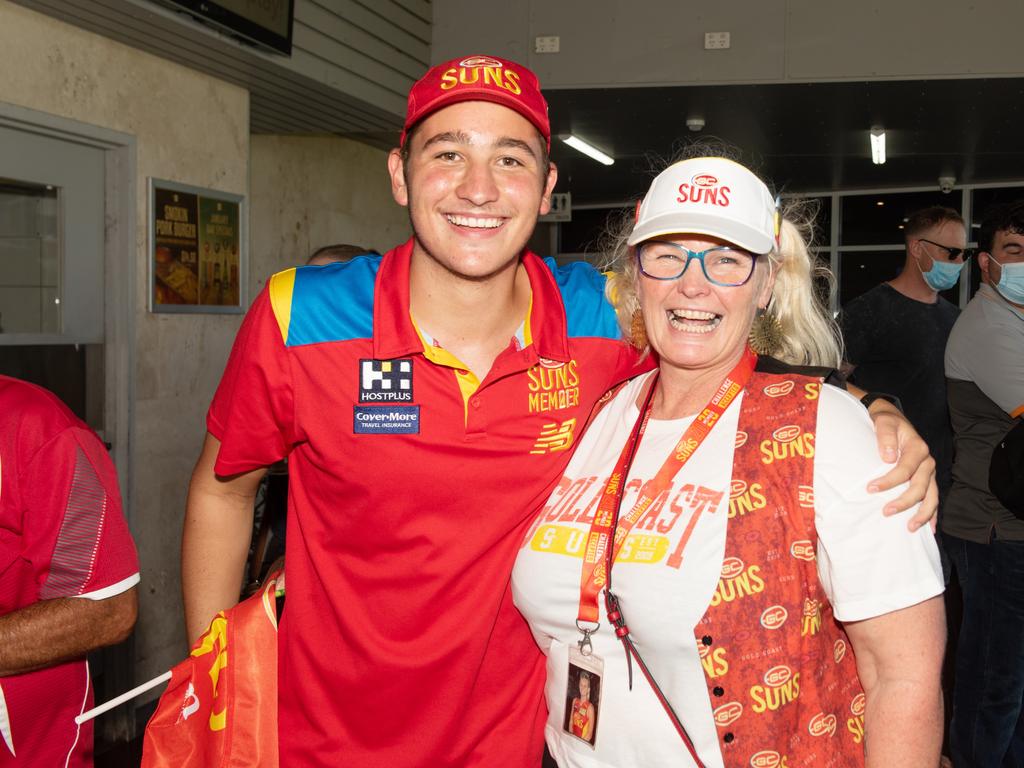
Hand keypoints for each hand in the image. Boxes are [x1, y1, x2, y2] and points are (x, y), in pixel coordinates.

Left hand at [864, 402, 937, 531]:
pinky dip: (932, 514)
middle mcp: (928, 462)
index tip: (870, 489)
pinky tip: (930, 528)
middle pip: (920, 487)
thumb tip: (888, 457)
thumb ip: (885, 436)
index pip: (905, 470)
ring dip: (922, 514)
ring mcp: (929, 472)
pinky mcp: (927, 479)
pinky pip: (933, 498)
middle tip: (886, 512)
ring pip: (931, 496)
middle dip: (904, 502)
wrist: (893, 420)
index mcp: (918, 448)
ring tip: (910, 528)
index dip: (889, 481)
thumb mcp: (884, 422)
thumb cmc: (887, 422)